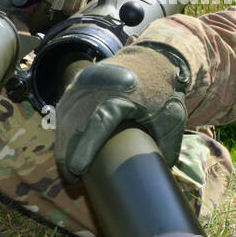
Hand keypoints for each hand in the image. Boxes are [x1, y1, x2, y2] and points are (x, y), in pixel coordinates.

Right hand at [55, 43, 189, 179]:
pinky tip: (65, 147)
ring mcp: (84, 82)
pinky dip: (63, 128)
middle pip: (74, 123)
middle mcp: (96, 85)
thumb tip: (156, 174)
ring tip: (67, 168)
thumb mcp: (172, 118)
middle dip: (68, 152)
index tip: (77, 170)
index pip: (96, 124)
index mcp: (120, 94)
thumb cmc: (164, 92)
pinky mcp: (78, 82)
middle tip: (72, 178)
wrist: (155, 58)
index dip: (84, 149)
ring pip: (65, 116)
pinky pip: (64, 108)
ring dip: (63, 142)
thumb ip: (166, 146)